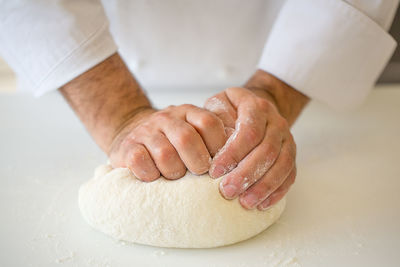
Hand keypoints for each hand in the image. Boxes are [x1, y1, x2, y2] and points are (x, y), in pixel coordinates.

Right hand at [109, 104, 227, 180]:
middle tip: (198, 174)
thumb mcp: (193, 133)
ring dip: (174, 172)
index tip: (219, 165)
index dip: (218, 146)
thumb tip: (239, 161)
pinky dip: (151, 174)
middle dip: (197, 163)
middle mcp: (167, 118)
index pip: (209, 123)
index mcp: (188, 113)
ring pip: (165, 153)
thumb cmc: (170, 143)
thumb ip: (212, 141)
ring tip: (176, 177)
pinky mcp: (127, 147)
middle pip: (187, 139)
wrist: (131, 136)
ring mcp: (146, 131)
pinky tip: (155, 177)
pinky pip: (141, 162)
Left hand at [205, 71, 306, 209]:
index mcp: (257, 107)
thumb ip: (215, 120)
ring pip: (282, 165)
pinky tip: (262, 204)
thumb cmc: (229, 110)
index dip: (233, 153)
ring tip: (245, 203)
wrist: (254, 108)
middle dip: (247, 174)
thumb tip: (217, 147)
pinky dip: (277, 192)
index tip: (214, 171)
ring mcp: (287, 139)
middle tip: (227, 191)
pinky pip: (290, 175)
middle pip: (267, 150)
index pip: (249, 131)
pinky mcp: (291, 154)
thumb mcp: (218, 105)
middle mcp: (276, 121)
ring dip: (263, 186)